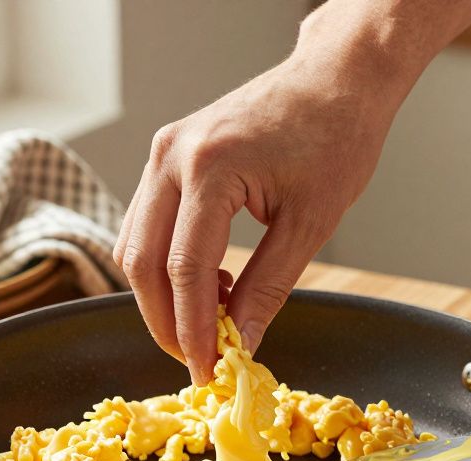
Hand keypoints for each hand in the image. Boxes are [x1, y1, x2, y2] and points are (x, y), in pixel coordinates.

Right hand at [114, 49, 398, 383]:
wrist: (334, 79)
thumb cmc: (335, 139)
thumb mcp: (311, 223)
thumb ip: (268, 287)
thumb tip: (240, 343)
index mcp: (210, 167)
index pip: (184, 269)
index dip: (191, 329)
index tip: (206, 371)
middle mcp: (172, 156)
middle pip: (142, 261)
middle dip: (165, 321)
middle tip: (197, 360)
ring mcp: (162, 153)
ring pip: (135, 246)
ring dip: (162, 296)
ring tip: (211, 322)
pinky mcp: (166, 157)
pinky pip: (147, 225)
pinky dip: (167, 265)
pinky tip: (210, 284)